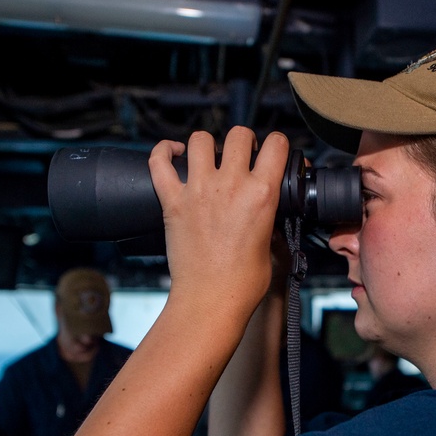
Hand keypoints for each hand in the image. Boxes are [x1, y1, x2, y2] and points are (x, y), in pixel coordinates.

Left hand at [149, 126, 289, 319]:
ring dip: (207, 144)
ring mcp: (198, 191)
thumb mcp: (271, 246)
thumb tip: (267, 213)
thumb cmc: (242, 284)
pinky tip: (172, 152)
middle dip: (243, 141)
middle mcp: (230, 186)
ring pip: (201, 139)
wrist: (210, 301)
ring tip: (208, 157)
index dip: (276, 145)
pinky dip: (163, 151)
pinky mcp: (172, 202)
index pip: (277, 144)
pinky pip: (159, 162)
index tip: (272, 153)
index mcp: (262, 194)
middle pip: (238, 135)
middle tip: (241, 157)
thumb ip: (269, 220)